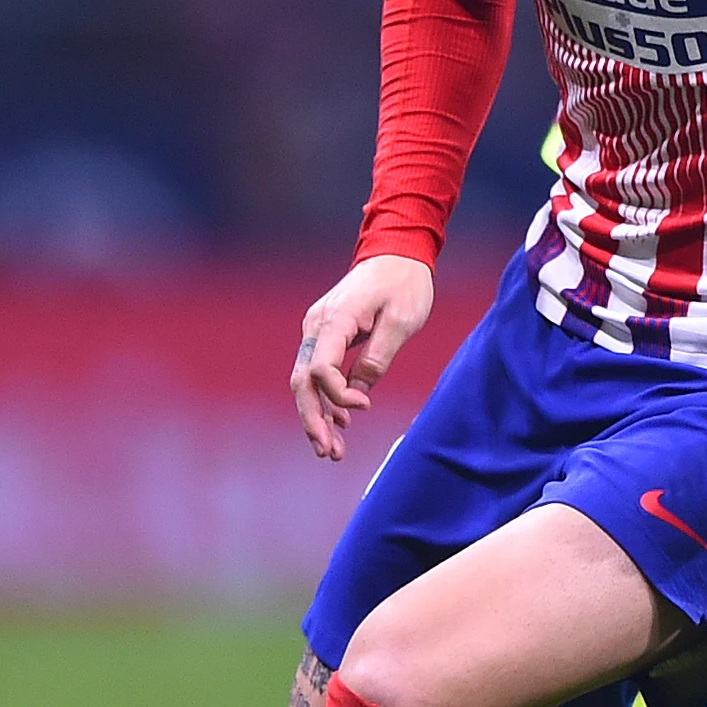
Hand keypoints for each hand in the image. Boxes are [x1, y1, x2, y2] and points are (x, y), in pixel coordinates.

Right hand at [290, 255, 433, 460]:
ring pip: (306, 381)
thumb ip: (378, 358)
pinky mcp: (326, 335)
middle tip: (330, 452)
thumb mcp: (402, 321)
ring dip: (317, 416)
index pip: (321, 368)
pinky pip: (318, 372)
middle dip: (313, 420)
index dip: (337, 395)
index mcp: (335, 320)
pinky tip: (339, 423)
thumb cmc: (404, 284)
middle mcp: (317, 326)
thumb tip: (360, 392)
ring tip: (332, 450)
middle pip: (303, 382)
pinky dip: (326, 399)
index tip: (365, 406)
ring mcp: (318, 330)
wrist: (396, 254)